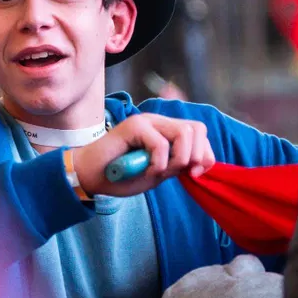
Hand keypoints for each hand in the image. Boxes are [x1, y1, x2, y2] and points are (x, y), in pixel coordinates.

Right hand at [72, 114, 214, 197]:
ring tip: (159, 171)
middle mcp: (159, 122)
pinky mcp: (134, 126)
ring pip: (183, 133)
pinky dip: (158, 163)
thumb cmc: (122, 176)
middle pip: (196, 129)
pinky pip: (160, 144)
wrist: (91, 176)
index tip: (196, 174)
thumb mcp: (157, 174)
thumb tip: (199, 163)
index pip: (199, 132)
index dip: (206, 153)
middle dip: (197, 155)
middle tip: (182, 173)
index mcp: (166, 131)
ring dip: (178, 159)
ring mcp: (146, 121)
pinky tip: (145, 170)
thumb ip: (177, 165)